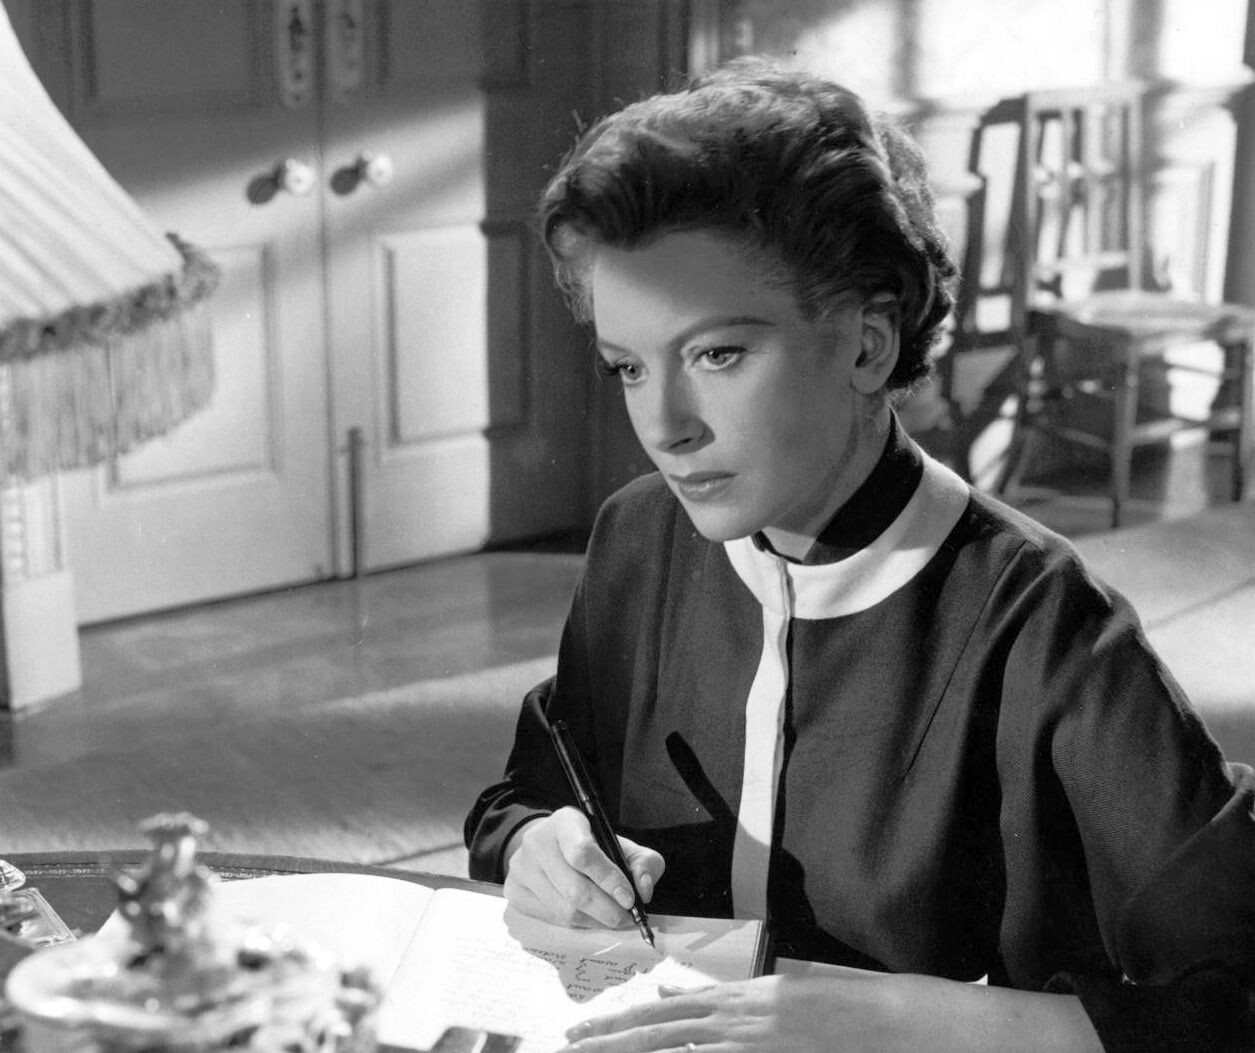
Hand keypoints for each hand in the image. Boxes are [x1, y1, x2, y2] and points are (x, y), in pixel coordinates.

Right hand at [502, 807, 663, 929]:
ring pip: (564, 911)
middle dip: (608, 910)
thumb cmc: (588, 845)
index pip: (583, 853)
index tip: (630, 899)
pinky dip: (578, 925)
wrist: (546, 845)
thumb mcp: (619, 842)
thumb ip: (642, 861)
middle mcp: (536, 842)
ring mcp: (521, 869)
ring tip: (612, 920)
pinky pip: (552, 920)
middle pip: (575, 889)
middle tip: (627, 919)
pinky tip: (590, 918)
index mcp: (565, 822)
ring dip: (595, 922)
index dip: (609, 879)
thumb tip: (643, 890)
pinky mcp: (514, 892)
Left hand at [558, 971, 909, 1052]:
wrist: (887, 1020)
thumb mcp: (776, 993)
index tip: (587, 1031)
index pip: (666, 1010)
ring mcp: (751, 1044)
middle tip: (570, 1046)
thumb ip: (723, 996)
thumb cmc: (836, 1008)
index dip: (622, 1020)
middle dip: (611, 1040)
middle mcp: (738, 1019)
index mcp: (738, 998)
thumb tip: (675, 990)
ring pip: (678, 1050)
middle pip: (660, 1030)